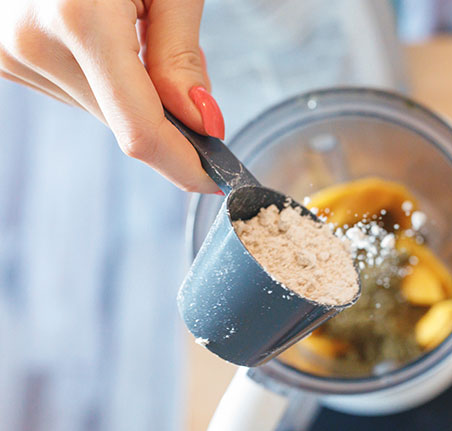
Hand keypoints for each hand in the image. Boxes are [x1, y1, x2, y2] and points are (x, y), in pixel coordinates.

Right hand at [0, 0, 223, 192]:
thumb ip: (180, 56)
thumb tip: (203, 123)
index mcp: (78, 18)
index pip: (141, 132)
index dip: (183, 165)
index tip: (215, 178)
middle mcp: (32, 42)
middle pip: (122, 125)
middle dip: (167, 118)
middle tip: (184, 79)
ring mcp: (9, 51)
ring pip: (99, 111)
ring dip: (130, 94)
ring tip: (127, 28)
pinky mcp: (1, 54)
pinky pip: (72, 91)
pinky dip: (101, 79)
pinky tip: (97, 34)